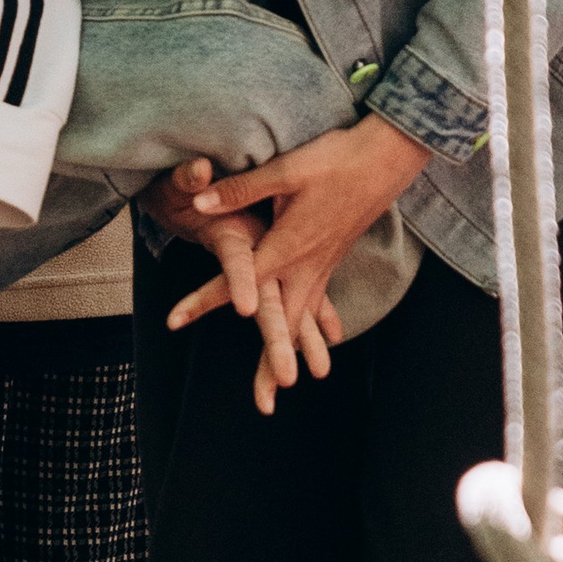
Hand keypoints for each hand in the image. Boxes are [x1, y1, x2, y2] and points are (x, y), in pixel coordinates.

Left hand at [152, 155, 332, 410]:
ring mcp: (322, 267)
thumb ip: (240, 190)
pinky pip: (318, 305)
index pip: (238, 283)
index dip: (204, 302)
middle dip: (271, 365)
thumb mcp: (286, 170)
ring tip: (283, 389)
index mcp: (287, 247)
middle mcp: (306, 266)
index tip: (174, 321)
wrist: (388, 157)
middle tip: (263, 404)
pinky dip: (315, 330)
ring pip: (304, 322)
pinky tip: (324, 345)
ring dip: (293, 355)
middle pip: (283, 325)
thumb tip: (199, 201)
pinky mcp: (330, 260)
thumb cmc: (336, 160)